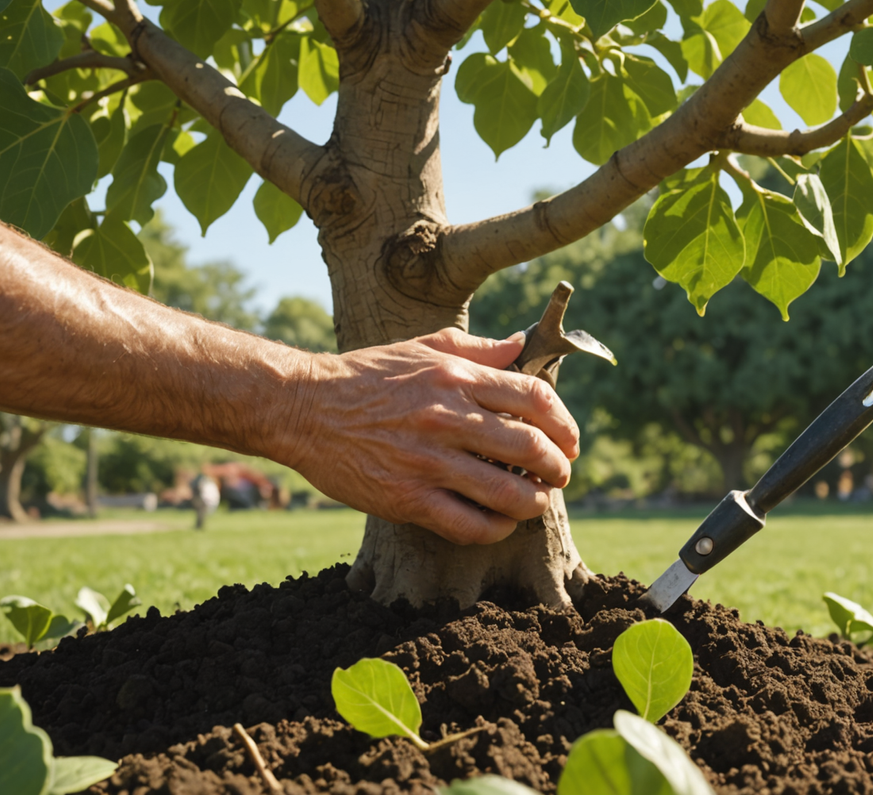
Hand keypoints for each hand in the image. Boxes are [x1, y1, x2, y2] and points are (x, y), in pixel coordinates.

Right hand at [289, 329, 580, 544]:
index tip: (569, 441)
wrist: (303, 407)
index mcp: (455, 377)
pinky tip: (500, 523)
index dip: (565, 424)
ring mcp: (428, 461)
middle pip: (531, 448)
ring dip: (535, 502)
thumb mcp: (421, 348)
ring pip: (507, 492)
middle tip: (560, 475)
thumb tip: (521, 344)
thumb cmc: (364, 375)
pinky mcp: (406, 498)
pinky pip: (469, 524)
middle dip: (558, 468)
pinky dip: (496, 528)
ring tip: (536, 501)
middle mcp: (447, 418)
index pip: (535, 399)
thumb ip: (475, 349)